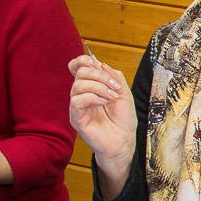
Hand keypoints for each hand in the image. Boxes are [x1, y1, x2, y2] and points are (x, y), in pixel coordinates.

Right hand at [68, 55, 136, 179]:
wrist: (124, 140)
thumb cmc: (123, 119)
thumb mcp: (124, 93)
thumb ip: (115, 77)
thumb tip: (101, 64)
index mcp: (91, 86)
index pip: (77, 66)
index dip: (84, 60)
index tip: (98, 64)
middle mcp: (82, 93)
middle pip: (80, 72)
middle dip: (99, 75)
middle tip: (114, 86)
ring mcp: (77, 105)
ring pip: (78, 85)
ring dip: (99, 87)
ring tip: (111, 97)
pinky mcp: (76, 117)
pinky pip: (77, 101)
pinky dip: (92, 97)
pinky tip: (103, 103)